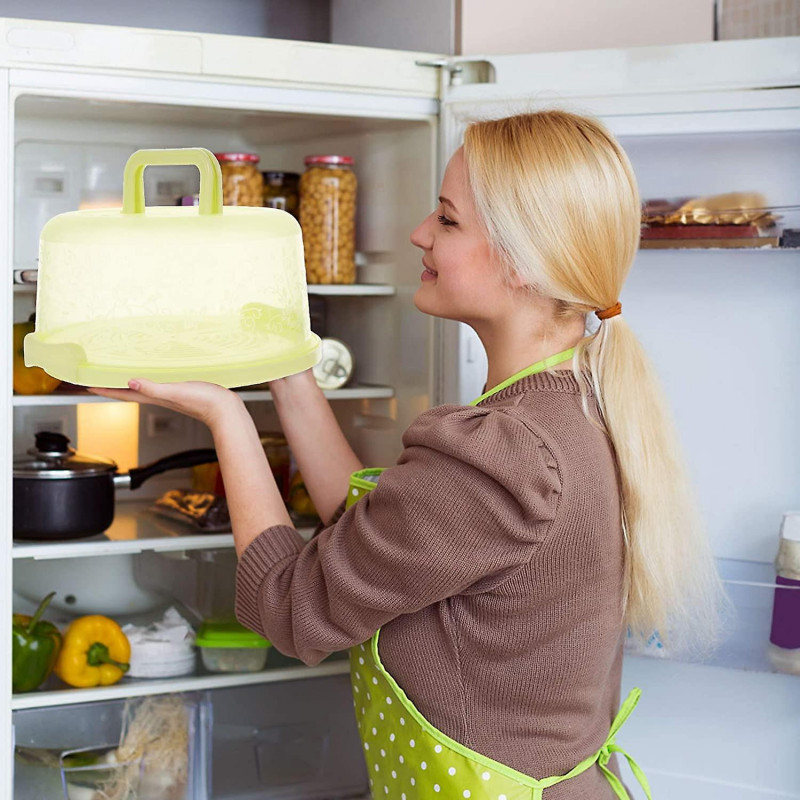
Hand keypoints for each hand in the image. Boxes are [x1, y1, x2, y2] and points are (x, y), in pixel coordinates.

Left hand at [87, 378, 241, 429]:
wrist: (226, 410)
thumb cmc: (203, 402)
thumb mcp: (175, 391)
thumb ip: (153, 387)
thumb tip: (131, 381)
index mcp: (154, 397)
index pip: (123, 394)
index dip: (104, 389)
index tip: (87, 385)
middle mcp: (159, 396)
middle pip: (129, 391)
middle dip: (113, 384)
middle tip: (98, 376)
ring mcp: (170, 394)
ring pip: (142, 387)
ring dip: (129, 381)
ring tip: (119, 372)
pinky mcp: (181, 390)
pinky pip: (158, 382)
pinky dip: (149, 378)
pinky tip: (153, 371)